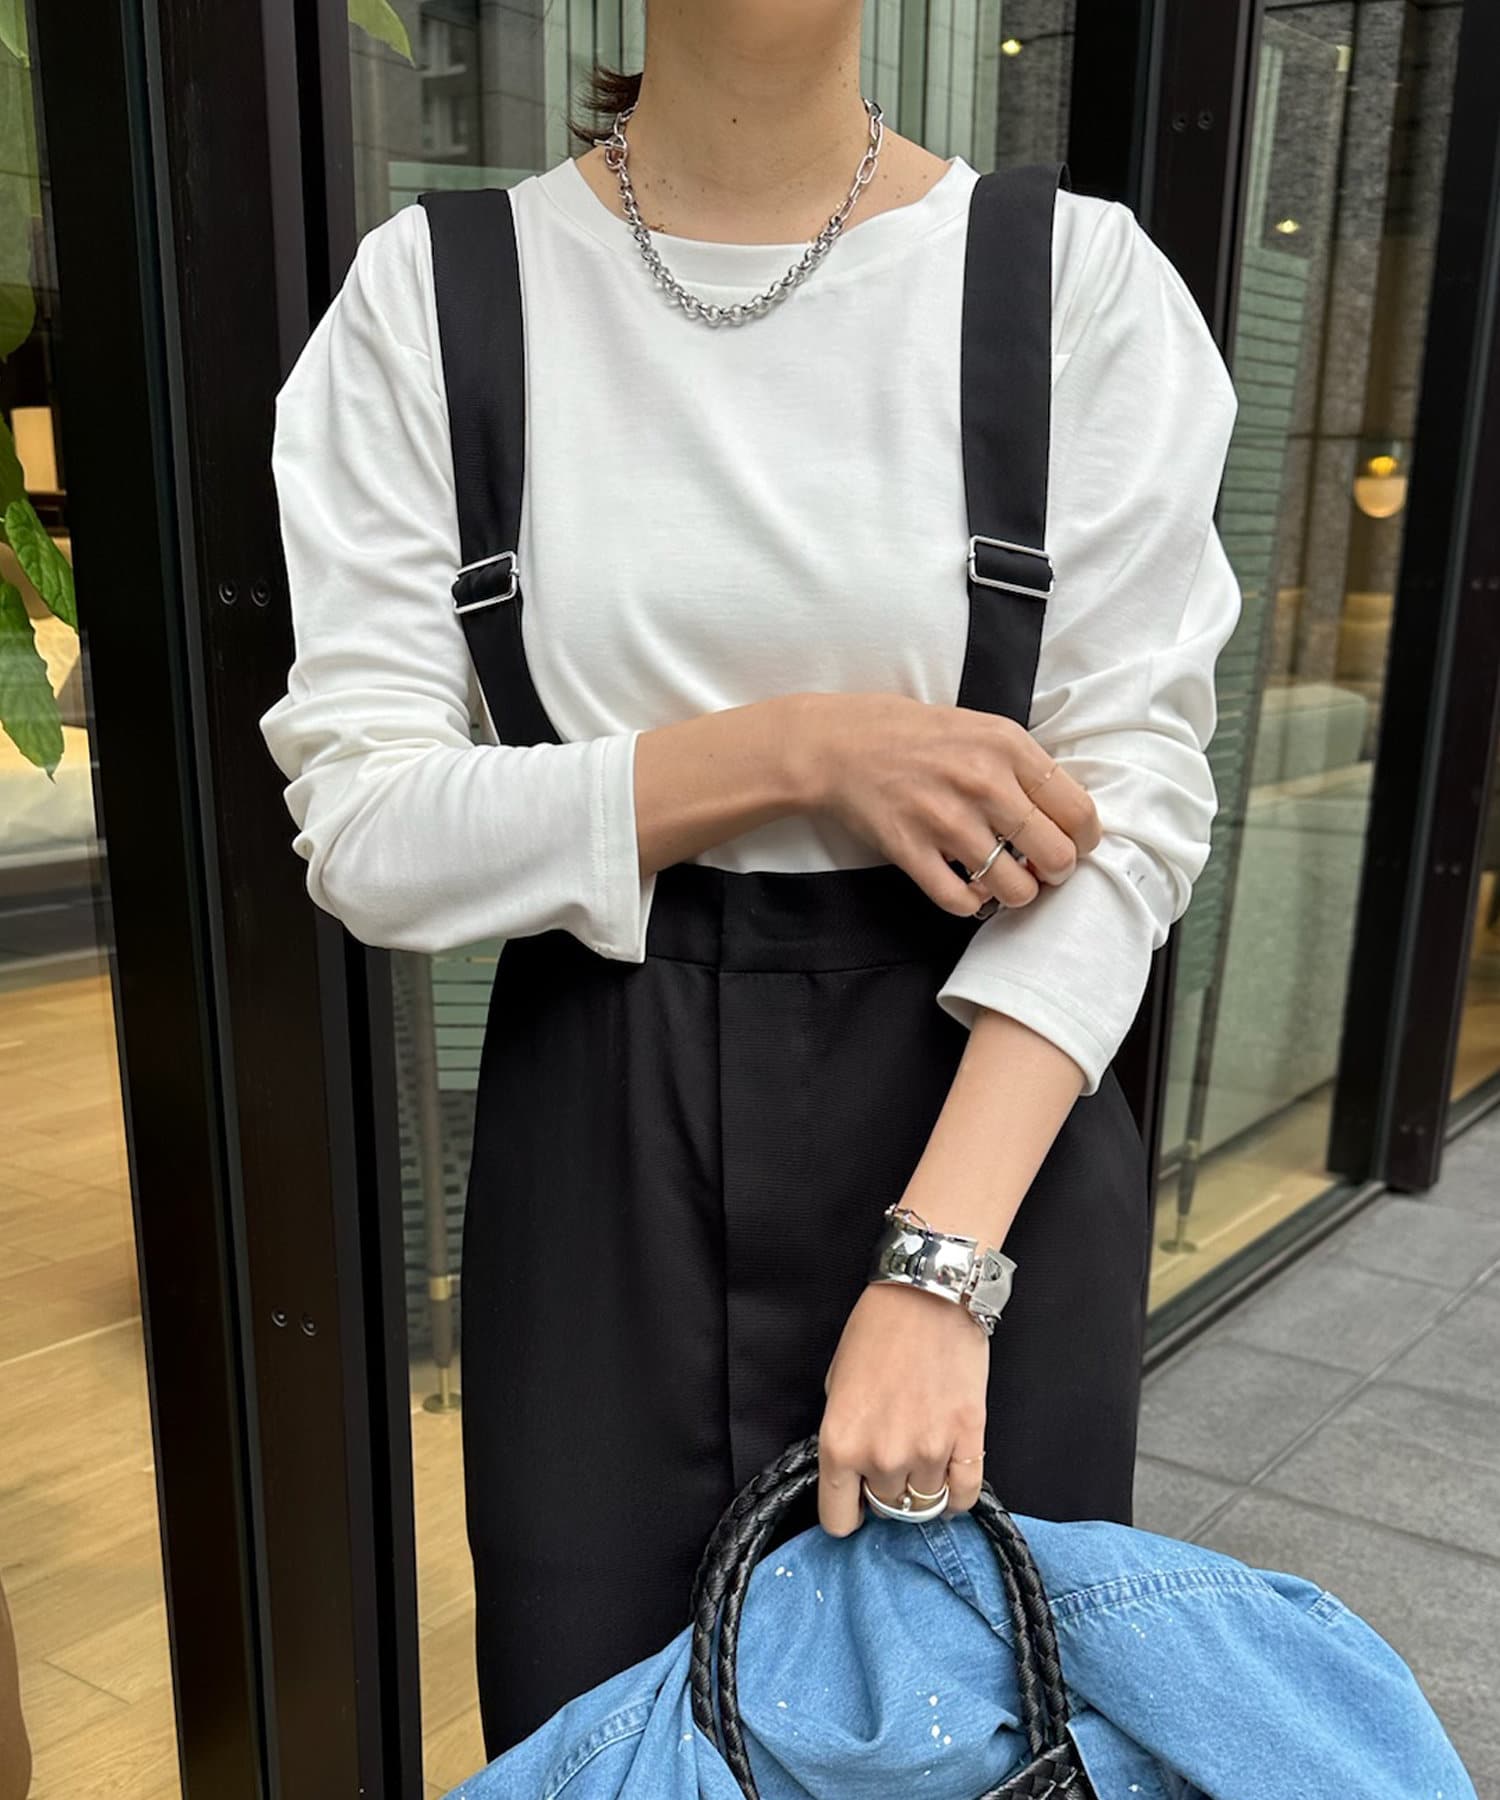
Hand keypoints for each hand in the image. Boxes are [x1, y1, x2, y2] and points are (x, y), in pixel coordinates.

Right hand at [792, 692, 1101, 916]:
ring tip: (1004, 882)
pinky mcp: (910, 850)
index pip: (1078, 810)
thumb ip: (1024, 768)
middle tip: (1042, 869)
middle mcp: (982, 782)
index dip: (1086, 839)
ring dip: (1015, 893)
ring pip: (1013, 887)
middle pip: (1055, 854)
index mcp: (1007, 747)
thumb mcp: (981, 729)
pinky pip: (961, 901)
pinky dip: (972, 905)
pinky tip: (969, 890)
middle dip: (1057, 872)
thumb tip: (1066, 818)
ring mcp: (944, 819)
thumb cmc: (915, 737)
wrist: (839, 745)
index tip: (1075, 845)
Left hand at [816, 1280, 989, 1536]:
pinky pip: (964, 1495)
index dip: (847, 1512)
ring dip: (921, 1485)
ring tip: (921, 1452)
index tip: (855, 1501)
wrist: (928, 1295)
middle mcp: (882, 1457)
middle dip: (886, 1489)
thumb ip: (844, 1436)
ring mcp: (928, 1452)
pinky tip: (949, 1476)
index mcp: (840, 1444)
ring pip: (925, 1503)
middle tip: (892, 1458)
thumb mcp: (836, 1383)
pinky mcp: (968, 1440)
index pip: (839, 1520)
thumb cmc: (878, 1329)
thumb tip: (853, 1470)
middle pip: (887, 1510)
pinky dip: (956, 1495)